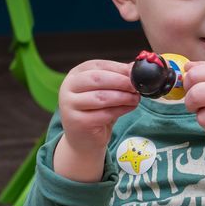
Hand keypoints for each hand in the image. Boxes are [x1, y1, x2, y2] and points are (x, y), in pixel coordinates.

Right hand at [53, 60, 138, 181]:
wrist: (84, 140)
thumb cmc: (97, 111)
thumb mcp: (106, 91)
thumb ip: (117, 78)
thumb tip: (134, 67)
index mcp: (75, 75)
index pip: (96, 65)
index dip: (117, 68)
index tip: (135, 72)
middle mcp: (68, 87)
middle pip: (97, 78)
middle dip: (121, 81)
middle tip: (137, 85)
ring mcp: (70, 105)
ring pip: (101, 97)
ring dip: (123, 96)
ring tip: (136, 98)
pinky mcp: (78, 122)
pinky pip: (104, 113)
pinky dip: (121, 110)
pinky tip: (129, 108)